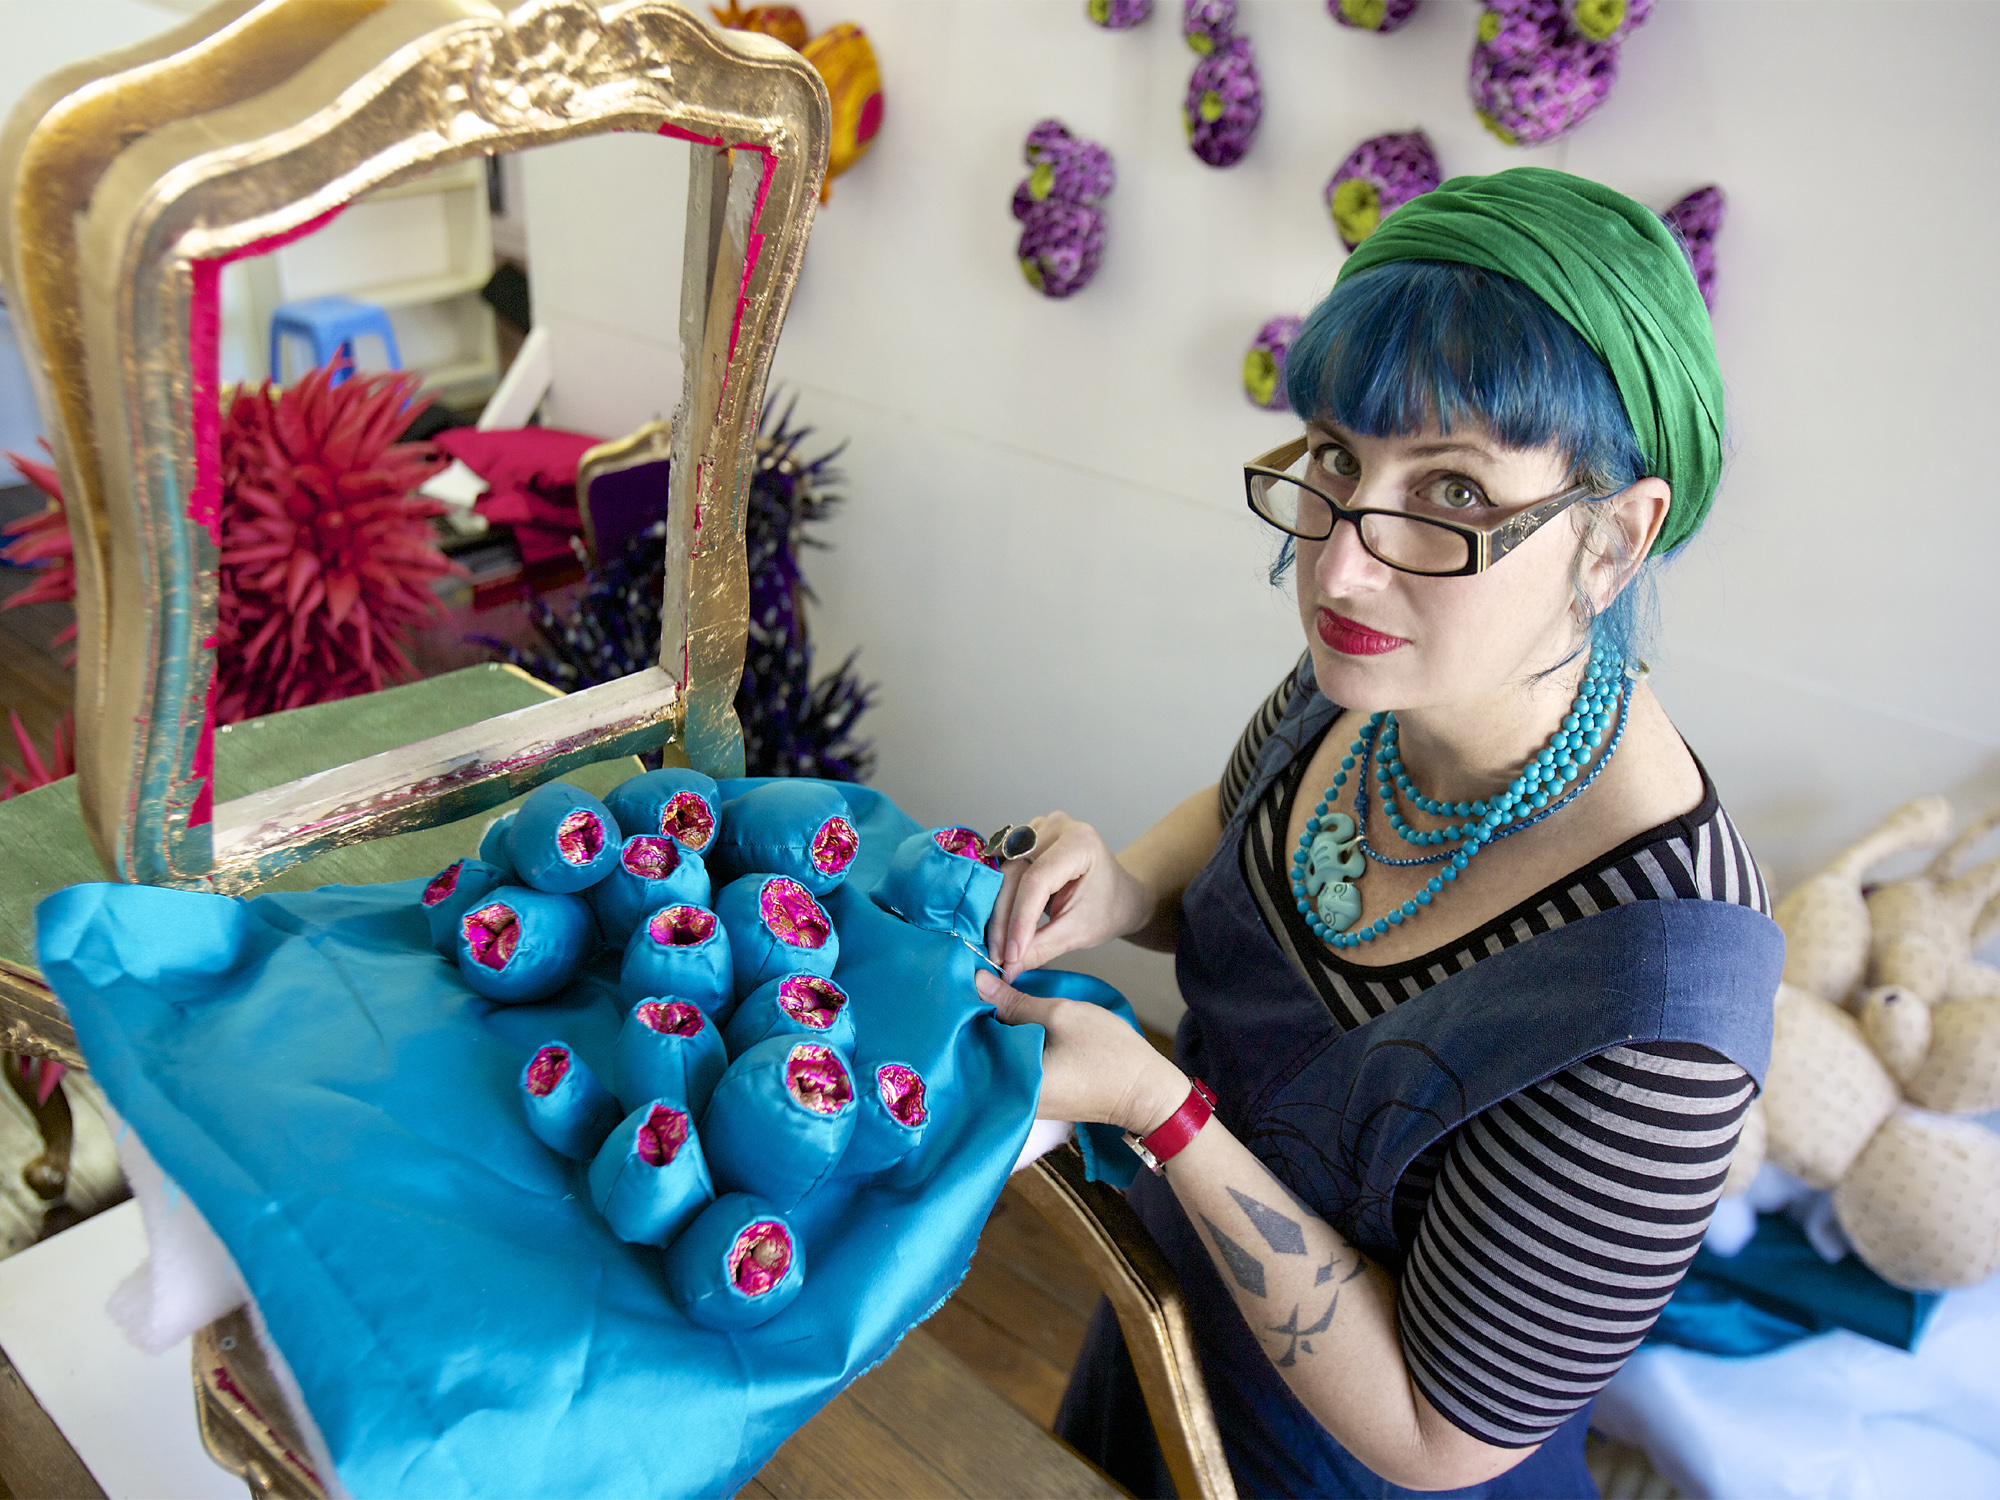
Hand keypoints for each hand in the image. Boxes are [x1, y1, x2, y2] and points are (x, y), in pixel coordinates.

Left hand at [974, 969, 1186, 1133]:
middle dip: (978, 1020)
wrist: (1146, 1093)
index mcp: (1009, 1080)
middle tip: (980, 986)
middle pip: (978, 1052)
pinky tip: (1015, 1024)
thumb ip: (1014, 1001)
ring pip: (994, 1059)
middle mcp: (1008, 1098)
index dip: (967, 1007)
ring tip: (997, 1000)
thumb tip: (976, 980)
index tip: (967, 981)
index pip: (969, 1039)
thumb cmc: (1108, 1053)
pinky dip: (1011, 1046)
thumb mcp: (1061, 1015)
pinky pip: (1010, 1068)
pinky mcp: (1034, 1099)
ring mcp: (1022, 1102)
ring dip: (996, 1032)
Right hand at [983, 813, 1154, 980]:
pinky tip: (996, 926)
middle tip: (998, 957)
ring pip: (1002, 872)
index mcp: (1080, 842)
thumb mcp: (1079, 933)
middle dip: (1004, 920)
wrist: (1119, 896)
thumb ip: (1041, 948)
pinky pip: (1002, 870)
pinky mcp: (1025, 839)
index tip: (1010, 956)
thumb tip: (1006, 969)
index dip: (1019, 920)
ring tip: (996, 946)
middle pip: (1014, 874)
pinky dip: (997, 900)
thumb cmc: (1108, 909)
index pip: (1037, 880)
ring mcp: (1038, 828)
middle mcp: (1056, 826)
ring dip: (996, 911)